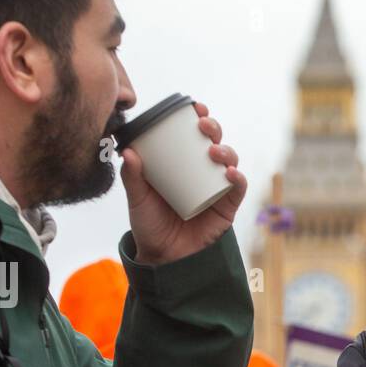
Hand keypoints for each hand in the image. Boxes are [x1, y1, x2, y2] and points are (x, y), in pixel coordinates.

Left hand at [120, 101, 245, 264]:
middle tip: (203, 125)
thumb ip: (132, 177)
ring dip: (226, 151)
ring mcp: (216, 189)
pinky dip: (237, 178)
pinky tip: (230, 173)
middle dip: (213, 128)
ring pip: (229, 162)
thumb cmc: (150, 225)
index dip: (198, 118)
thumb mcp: (137, 198)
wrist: (163, 258)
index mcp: (182, 164)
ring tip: (213, 151)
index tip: (194, 108)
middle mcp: (202, 173)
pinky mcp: (227, 208)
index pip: (193, 135)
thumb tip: (128, 151)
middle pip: (214, 142)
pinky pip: (237, 189)